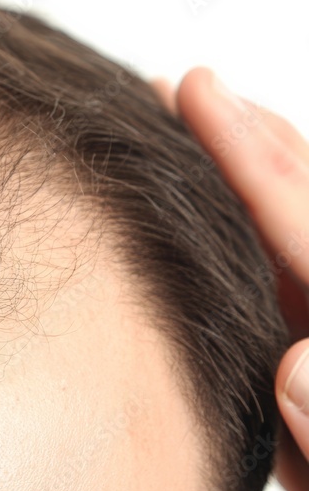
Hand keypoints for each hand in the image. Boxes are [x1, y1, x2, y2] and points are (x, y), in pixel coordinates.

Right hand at [164, 67, 308, 490]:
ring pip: (288, 260)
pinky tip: (211, 233)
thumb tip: (302, 358)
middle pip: (308, 227)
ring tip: (202, 133)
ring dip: (245, 189)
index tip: (202, 98)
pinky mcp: (304, 401)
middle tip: (194, 89)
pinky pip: (274, 308)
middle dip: (255, 149)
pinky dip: (241, 255)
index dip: (260, 166)